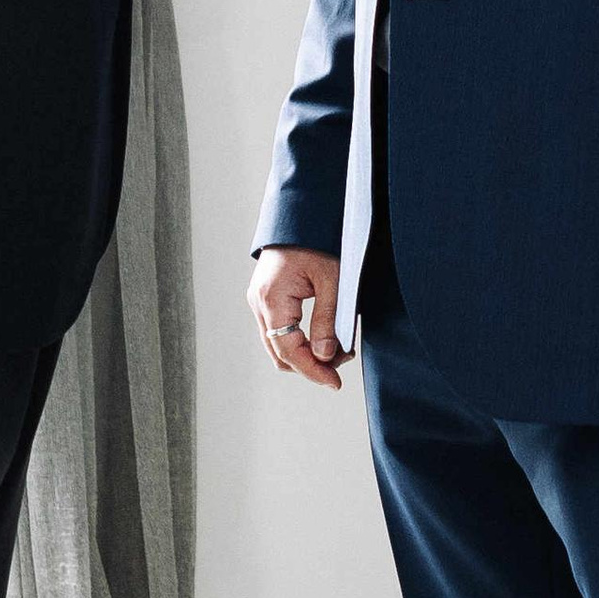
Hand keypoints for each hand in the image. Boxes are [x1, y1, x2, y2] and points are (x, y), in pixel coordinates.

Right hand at [250, 245, 345, 391]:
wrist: (302, 214)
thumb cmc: (317, 240)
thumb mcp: (331, 280)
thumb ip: (328, 320)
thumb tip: (326, 356)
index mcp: (272, 298)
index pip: (289, 350)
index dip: (312, 370)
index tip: (334, 382)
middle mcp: (258, 303)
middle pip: (279, 354)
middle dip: (310, 365)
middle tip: (340, 367)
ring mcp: (258, 301)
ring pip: (277, 345)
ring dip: (304, 355)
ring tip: (336, 351)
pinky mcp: (265, 298)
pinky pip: (278, 331)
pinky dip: (298, 341)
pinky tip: (322, 338)